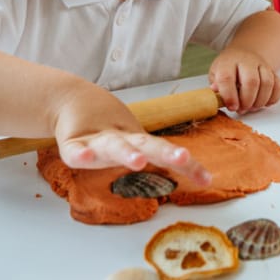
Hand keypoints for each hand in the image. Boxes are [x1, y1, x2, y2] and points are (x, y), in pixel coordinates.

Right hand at [57, 129, 210, 185]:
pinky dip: (80, 155)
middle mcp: (120, 141)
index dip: (186, 165)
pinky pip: (75, 153)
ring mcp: (96, 142)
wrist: (72, 100)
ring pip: (113, 147)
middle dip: (166, 153)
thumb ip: (161, 156)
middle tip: (182, 157)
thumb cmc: (107, 128)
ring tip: (139, 161)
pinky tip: (84, 158)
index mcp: (136, 142)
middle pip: (145, 145)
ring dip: (127, 153)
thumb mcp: (135, 142)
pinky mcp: (73, 145)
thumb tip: (199, 175)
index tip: (206, 178)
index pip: (165, 152)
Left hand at [208, 47, 279, 113]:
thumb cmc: (228, 68)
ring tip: (251, 107)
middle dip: (247, 101)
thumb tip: (217, 97)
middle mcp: (246, 61)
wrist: (243, 54)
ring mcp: (261, 65)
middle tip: (242, 109)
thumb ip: (216, 86)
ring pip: (267, 83)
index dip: (229, 95)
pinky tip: (264, 103)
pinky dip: (272, 98)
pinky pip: (278, 85)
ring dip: (260, 101)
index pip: (227, 77)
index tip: (231, 107)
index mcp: (228, 62)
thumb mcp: (215, 74)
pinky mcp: (272, 71)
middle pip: (251, 81)